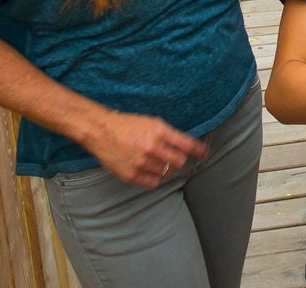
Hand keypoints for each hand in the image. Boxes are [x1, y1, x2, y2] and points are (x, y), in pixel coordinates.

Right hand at [84, 109, 207, 187]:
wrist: (102, 131)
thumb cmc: (128, 125)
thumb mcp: (152, 122)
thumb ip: (170, 135)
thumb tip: (189, 147)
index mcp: (159, 131)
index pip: (187, 144)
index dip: (199, 150)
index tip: (204, 153)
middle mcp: (151, 147)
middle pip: (179, 162)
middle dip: (179, 160)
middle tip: (173, 157)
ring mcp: (141, 162)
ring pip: (167, 173)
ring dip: (166, 168)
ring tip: (156, 161)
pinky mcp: (131, 175)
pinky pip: (154, 182)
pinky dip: (155, 178)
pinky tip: (150, 170)